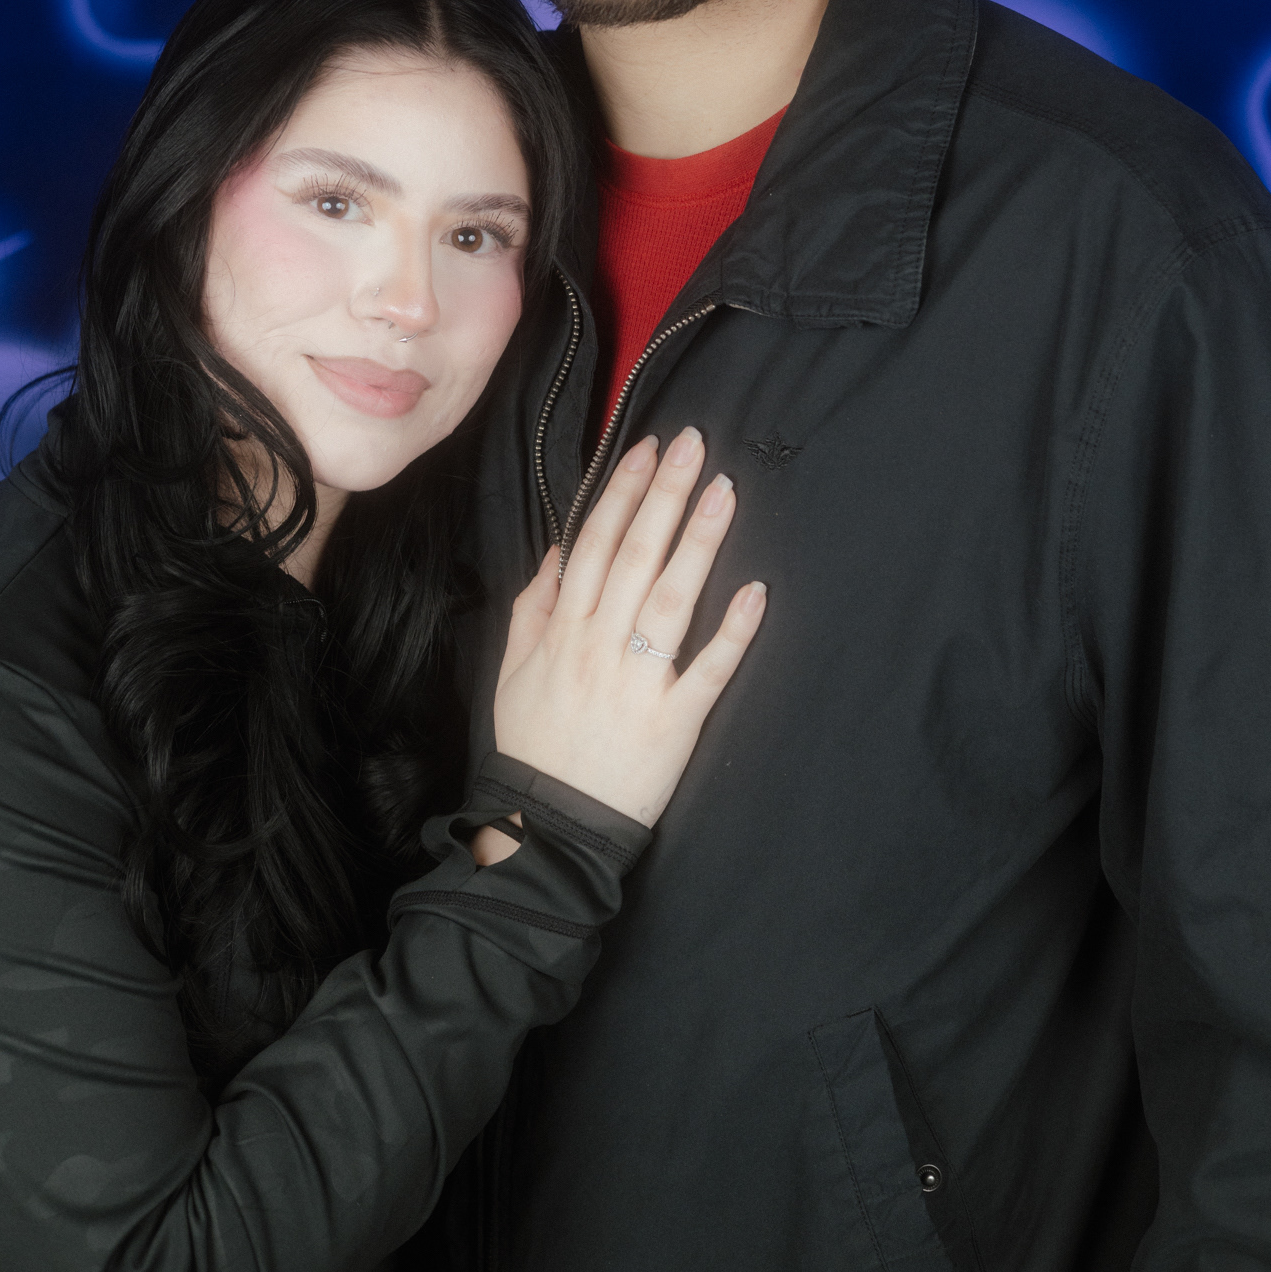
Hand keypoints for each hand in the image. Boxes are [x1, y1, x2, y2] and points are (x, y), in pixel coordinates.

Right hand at [487, 427, 765, 831]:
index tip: (646, 449)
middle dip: (664, 496)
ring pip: (670, 600)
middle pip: (635, 556)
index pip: (595, 545)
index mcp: (563, 631)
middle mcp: (600, 646)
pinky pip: (708, 671)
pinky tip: (757, 591)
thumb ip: (533, 608)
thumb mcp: (513, 671)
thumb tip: (558, 552)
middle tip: (693, 444)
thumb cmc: (534, 746)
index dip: (622, 493)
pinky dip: (732, 632)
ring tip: (725, 492)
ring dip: (699, 542)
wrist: (548, 827)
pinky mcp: (675, 721)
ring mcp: (638, 682)